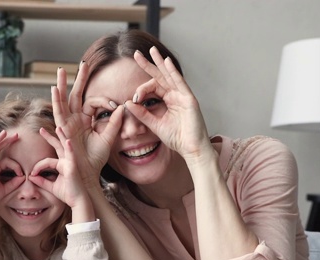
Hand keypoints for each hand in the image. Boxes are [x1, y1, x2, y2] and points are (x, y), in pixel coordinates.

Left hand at [30, 127, 88, 210]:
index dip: (37, 167)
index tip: (31, 175)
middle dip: (49, 137)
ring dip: (61, 136)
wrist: (77, 201)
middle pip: (57, 146)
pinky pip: (71, 155)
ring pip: (64, 147)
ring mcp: (71, 163)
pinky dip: (69, 148)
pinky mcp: (73, 167)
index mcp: (61, 165)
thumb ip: (42, 181)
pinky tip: (68, 141)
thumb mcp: (51, 187)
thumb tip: (31, 177)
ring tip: (58, 127)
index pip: (47, 161)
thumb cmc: (67, 194)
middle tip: (41, 130)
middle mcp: (66, 162)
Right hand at [51, 65, 124, 187]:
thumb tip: (122, 108)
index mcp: (84, 120)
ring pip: (63, 102)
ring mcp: (67, 125)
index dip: (102, 98)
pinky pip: (59, 115)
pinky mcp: (64, 131)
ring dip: (61, 87)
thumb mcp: (108, 139)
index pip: (90, 101)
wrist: (88, 174)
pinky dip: (56, 102)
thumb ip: (114, 123)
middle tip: (82, 63)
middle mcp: (74, 120)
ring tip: (60, 73)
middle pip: (74, 96)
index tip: (114, 104)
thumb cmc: (95, 160)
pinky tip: (53, 91)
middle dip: (77, 80)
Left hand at [126, 47, 212, 161]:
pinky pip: (180, 82)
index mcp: (169, 100)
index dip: (141, 90)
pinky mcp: (189, 99)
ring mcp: (183, 95)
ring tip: (152, 51)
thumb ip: (142, 114)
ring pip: (169, 75)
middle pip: (160, 76)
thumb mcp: (154, 124)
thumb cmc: (176, 138)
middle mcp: (176, 95)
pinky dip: (172, 72)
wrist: (190, 149)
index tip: (134, 98)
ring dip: (160, 62)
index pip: (153, 87)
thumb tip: (128, 103)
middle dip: (148, 64)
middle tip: (136, 54)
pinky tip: (166, 62)